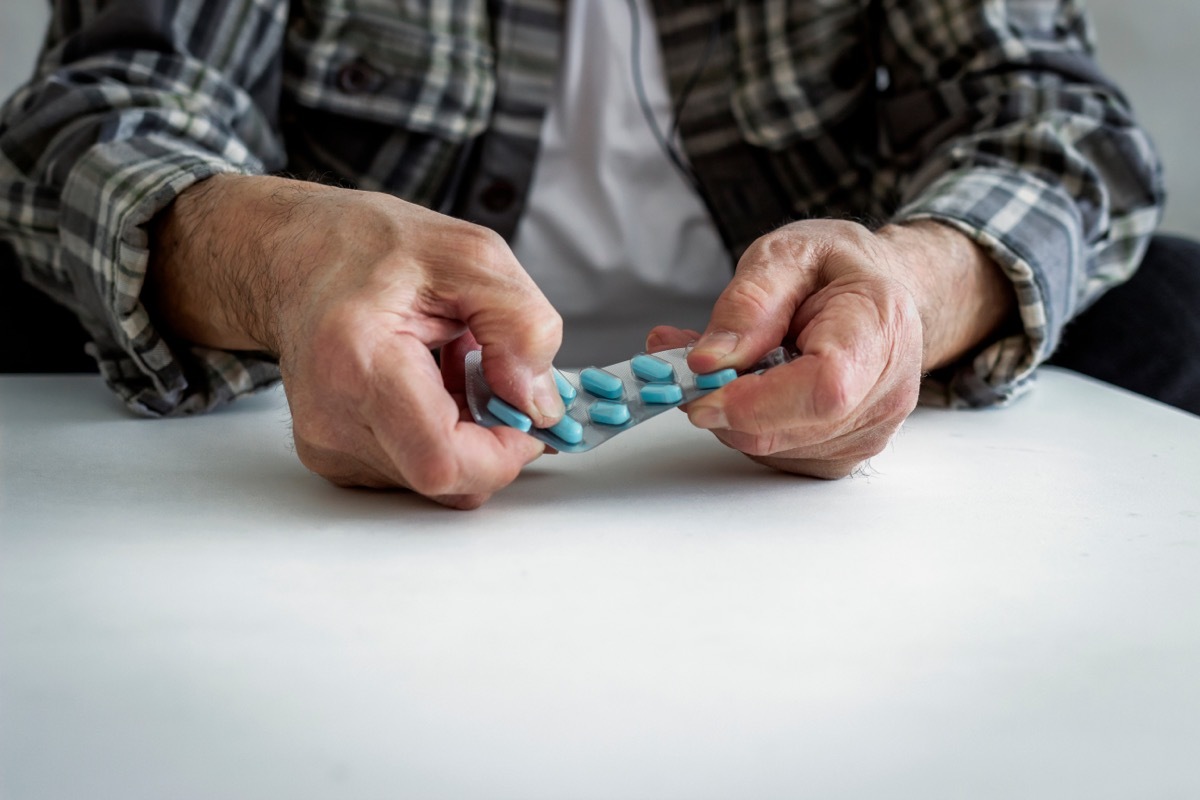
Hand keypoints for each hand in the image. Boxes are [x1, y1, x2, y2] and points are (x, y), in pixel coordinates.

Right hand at [147, 175, 563, 507]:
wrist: (294, 256)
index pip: (442, 462)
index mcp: (359, 360)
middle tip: (494, 376)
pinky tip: (429, 385)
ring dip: (467, 434)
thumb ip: (522, 327)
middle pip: (445, 479)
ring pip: (436, 481)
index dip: (503, 454)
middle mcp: (332, 417)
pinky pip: (415, 471)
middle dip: (492, 439)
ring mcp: (328, 445)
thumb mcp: (472, 257)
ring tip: (449, 367)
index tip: (528, 418)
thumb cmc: (368, 248)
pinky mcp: (334, 458)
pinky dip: (441, 436)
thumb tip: (540, 404)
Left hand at [647, 219, 1013, 478]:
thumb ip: (747, 304)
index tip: (699, 390)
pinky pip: (774, 453)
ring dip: (726, 412)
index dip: (754, 402)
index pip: (823, 389)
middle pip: (791, 427)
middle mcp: (885, 391)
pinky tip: (741, 385)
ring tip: (715, 361)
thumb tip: (708, 360)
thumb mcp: (786, 254)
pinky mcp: (841, 453)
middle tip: (682, 362)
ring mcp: (867, 430)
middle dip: (723, 403)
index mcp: (879, 327)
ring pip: (771, 447)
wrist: (882, 290)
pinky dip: (742, 423)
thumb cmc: (838, 270)